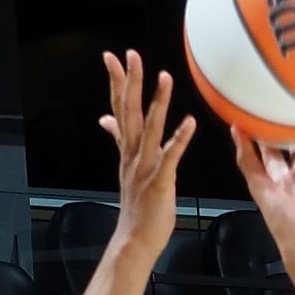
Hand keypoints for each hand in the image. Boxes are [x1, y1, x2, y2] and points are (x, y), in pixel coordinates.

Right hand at [98, 50, 195, 259]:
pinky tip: (189, 122)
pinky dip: (179, 139)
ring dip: (158, 102)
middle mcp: (133, 155)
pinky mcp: (160, 182)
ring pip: (150, 129)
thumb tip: (105, 120)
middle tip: (130, 54)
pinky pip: (170, 157)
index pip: (119, 109)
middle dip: (130, 81)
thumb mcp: (127, 167)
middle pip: (129, 112)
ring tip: (165, 76)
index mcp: (127, 150)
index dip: (117, 82)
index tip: (113, 57)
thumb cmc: (137, 206)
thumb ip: (119, 140)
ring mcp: (145, 168)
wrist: (133, 240)